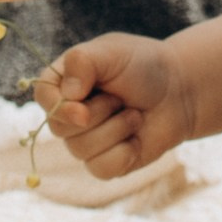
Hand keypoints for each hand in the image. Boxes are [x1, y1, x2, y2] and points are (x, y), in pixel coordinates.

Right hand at [34, 30, 196, 178]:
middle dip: (98, 114)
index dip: (59, 108)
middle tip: (120, 98)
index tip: (83, 108)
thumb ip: (83, 63)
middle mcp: (70, 112)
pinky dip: (124, 153)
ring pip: (81, 150)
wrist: (179, 92)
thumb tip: (67, 96)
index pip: (43, 96)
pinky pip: (101, 169)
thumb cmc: (144, 66)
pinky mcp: (104, 162)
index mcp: (65, 80)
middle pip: (60, 128)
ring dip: (116, 130)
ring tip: (134, 114)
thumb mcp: (113, 53)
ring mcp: (85, 139)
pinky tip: (136, 138)